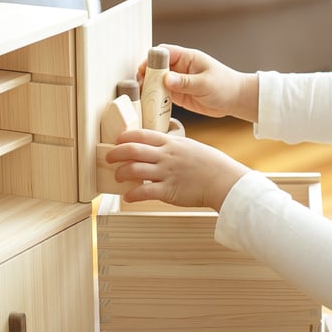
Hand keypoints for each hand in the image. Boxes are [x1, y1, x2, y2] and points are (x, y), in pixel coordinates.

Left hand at [106, 129, 248, 210]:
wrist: (223, 180)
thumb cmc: (210, 164)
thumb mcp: (189, 146)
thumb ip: (172, 145)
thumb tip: (157, 146)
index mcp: (171, 143)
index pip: (141, 135)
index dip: (125, 137)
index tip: (117, 141)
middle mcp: (166, 155)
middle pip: (133, 150)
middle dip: (116, 153)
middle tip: (108, 157)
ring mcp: (166, 173)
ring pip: (134, 170)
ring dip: (121, 173)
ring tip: (117, 177)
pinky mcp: (168, 191)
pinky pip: (144, 192)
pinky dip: (132, 194)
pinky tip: (127, 196)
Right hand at [137, 44, 257, 121]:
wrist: (235, 100)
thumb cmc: (225, 86)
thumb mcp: (205, 83)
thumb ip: (185, 82)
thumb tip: (166, 79)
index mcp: (187, 58)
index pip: (164, 52)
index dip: (152, 59)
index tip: (143, 69)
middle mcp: (180, 68)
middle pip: (156, 67)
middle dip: (146, 74)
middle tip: (139, 85)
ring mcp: (178, 81)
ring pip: (157, 81)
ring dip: (148, 88)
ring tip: (141, 96)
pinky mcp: (178, 94)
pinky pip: (162, 94)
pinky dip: (155, 99)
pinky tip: (149, 104)